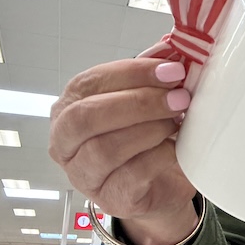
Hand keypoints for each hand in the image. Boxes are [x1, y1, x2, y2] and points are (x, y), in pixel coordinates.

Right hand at [49, 58, 198, 244]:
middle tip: (178, 98)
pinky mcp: (111, 198)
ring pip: (106, 148)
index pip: (89, 83)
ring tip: (177, 122)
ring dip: (150, 129)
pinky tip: (175, 148)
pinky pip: (132, 174)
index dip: (132, 73)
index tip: (171, 69)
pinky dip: (159, 156)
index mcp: (69, 108)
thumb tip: (172, 46)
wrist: (162, 187)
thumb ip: (153, 74)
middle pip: (87, 116)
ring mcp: (84, 174)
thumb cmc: (147, 139)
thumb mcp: (148, 100)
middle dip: (138, 102)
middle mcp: (65, 143)